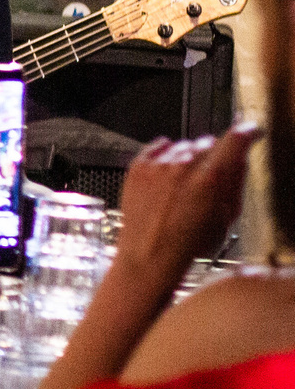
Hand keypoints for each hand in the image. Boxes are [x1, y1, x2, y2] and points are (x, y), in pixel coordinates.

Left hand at [109, 122, 256, 290]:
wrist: (148, 256)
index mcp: (212, 177)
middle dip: (215, 157)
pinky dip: (167, 155)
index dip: (247, 133)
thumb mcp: (226, 218)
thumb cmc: (187, 244)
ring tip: (186, 188)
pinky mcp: (138, 166)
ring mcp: (159, 164)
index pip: (236, 138)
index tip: (250, 132)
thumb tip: (240, 159)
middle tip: (211, 181)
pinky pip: (158, 146)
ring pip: (184, 145)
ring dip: (190, 159)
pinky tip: (169, 174)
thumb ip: (236, 183)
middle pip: (209, 143)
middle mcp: (184, 164)